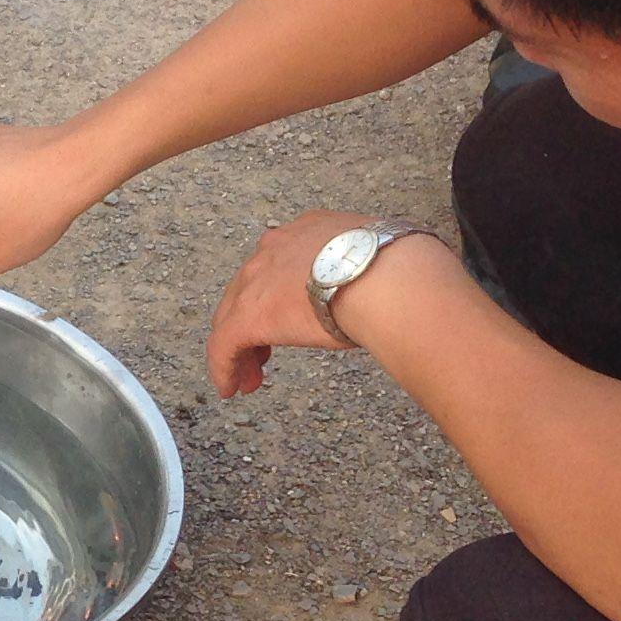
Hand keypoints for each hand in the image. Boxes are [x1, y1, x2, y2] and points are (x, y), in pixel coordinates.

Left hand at [205, 210, 377, 396]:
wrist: (384, 277)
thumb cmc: (397, 272)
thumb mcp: (377, 264)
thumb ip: (364, 275)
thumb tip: (380, 296)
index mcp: (308, 232)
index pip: (279, 267)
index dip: (279, 297)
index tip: (288, 321)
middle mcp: (275, 248)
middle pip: (249, 292)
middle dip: (254, 326)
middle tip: (263, 357)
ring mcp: (256, 280)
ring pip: (233, 318)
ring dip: (241, 351)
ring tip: (251, 380)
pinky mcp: (247, 315)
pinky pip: (224, 345)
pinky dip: (224, 368)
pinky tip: (230, 388)